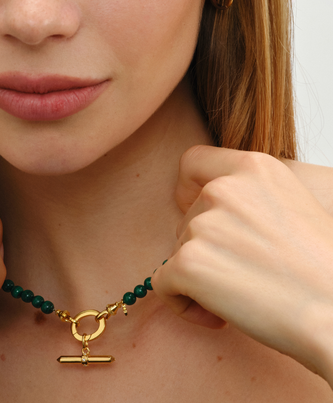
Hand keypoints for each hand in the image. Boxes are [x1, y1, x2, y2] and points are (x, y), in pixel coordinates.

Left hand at [151, 145, 332, 379]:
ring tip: (241, 297)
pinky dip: (184, 305)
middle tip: (242, 276)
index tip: (200, 215)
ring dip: (199, 278)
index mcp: (254, 167)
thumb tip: (208, 209)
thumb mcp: (292, 204)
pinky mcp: (189, 262)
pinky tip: (219, 318)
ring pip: (177, 252)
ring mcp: (204, 224)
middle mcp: (224, 188)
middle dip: (205, 248)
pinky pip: (163, 285)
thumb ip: (248, 194)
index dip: (189, 189)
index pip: (192, 162)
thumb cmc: (323, 269)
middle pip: (185, 216)